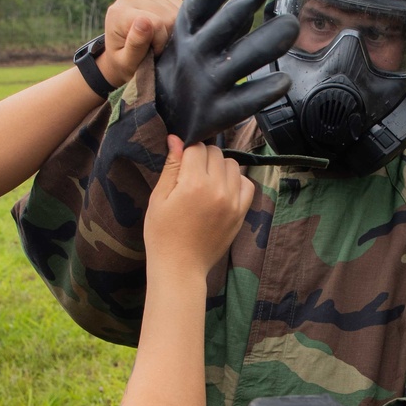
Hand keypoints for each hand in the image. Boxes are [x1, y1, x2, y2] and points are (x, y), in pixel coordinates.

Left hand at [99, 0, 182, 87]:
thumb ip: (135, 44)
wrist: (119, 58)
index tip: (150, 53)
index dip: (159, 42)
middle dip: (166, 37)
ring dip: (172, 30)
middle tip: (153, 48)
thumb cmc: (123, 64)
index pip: (156, 23)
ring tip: (156, 41)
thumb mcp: (127, 62)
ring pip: (175, 11)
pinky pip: (178, 6)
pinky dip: (177, 22)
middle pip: (167, 16)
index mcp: (119, 13)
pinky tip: (164, 31)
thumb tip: (144, 21)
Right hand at [144, 135, 252, 274]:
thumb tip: (176, 139)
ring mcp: (233, 201)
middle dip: (201, 157)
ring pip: (232, 164)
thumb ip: (170, 167)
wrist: (180, 267)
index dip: (185, 151)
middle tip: (189, 175)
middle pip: (215, 153)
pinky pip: (247, 183)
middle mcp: (218, 189)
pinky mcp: (241, 212)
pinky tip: (221, 191)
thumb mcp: (158, 199)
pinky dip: (236, 181)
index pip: (196, 147)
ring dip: (219, 167)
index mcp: (194, 183)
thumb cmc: (161, 235)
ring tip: (205, 183)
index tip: (179, 162)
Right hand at [154, 0, 299, 144]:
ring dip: (268, 40)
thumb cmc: (179, 73)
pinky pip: (245, 102)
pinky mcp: (215, 114)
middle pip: (226, 21)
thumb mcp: (186, 42)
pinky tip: (283, 82)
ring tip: (289, 27)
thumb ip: (218, 18)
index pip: (201, 0)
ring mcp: (205, 84)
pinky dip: (265, 91)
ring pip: (243, 58)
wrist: (156, 124)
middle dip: (250, 1)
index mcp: (184, 35)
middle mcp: (194, 56)